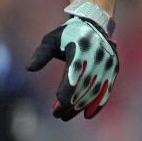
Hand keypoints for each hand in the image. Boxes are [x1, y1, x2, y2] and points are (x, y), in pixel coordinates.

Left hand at [27, 0, 117, 119]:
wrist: (94, 24)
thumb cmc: (67, 34)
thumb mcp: (51, 39)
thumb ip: (40, 54)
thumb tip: (29, 68)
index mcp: (80, 50)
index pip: (73, 75)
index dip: (66, 91)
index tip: (58, 104)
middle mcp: (96, 59)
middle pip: (83, 87)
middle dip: (70, 104)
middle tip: (57, 115)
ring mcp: (107, 65)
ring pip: (94, 92)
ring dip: (81, 106)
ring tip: (66, 116)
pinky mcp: (113, 70)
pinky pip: (106, 90)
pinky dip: (98, 104)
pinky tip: (88, 114)